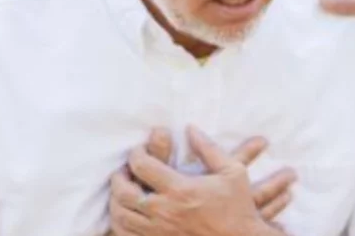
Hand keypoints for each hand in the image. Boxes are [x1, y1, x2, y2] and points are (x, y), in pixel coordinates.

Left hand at [109, 126, 294, 235]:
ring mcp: (158, 232)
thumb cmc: (238, 207)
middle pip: (123, 192)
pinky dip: (119, 224)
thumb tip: (191, 129)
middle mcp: (165, 212)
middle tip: (124, 171)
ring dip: (116, 200)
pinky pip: (125, 235)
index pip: (143, 166)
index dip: (136, 154)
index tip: (141, 150)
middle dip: (118, 178)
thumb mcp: (232, 171)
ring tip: (123, 191)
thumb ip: (209, 148)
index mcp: (181, 190)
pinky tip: (127, 215)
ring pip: (120, 216)